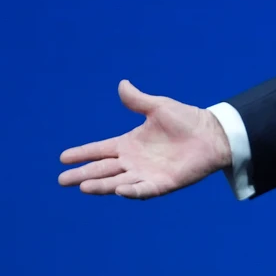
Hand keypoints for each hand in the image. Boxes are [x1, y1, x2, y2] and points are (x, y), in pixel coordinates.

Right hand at [58, 80, 230, 198]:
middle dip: (82, 174)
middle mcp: (133, 161)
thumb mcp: (158, 107)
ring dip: (101, 185)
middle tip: (62, 180)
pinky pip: (144, 190)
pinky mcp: (162, 183)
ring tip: (82, 187)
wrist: (212, 134)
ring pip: (117, 182)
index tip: (63, 158)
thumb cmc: (186, 120)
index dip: (82, 154)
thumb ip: (138, 101)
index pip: (99, 150)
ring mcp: (146, 174)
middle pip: (102, 169)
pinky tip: (119, 190)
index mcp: (129, 144)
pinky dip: (132, 191)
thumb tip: (122, 84)